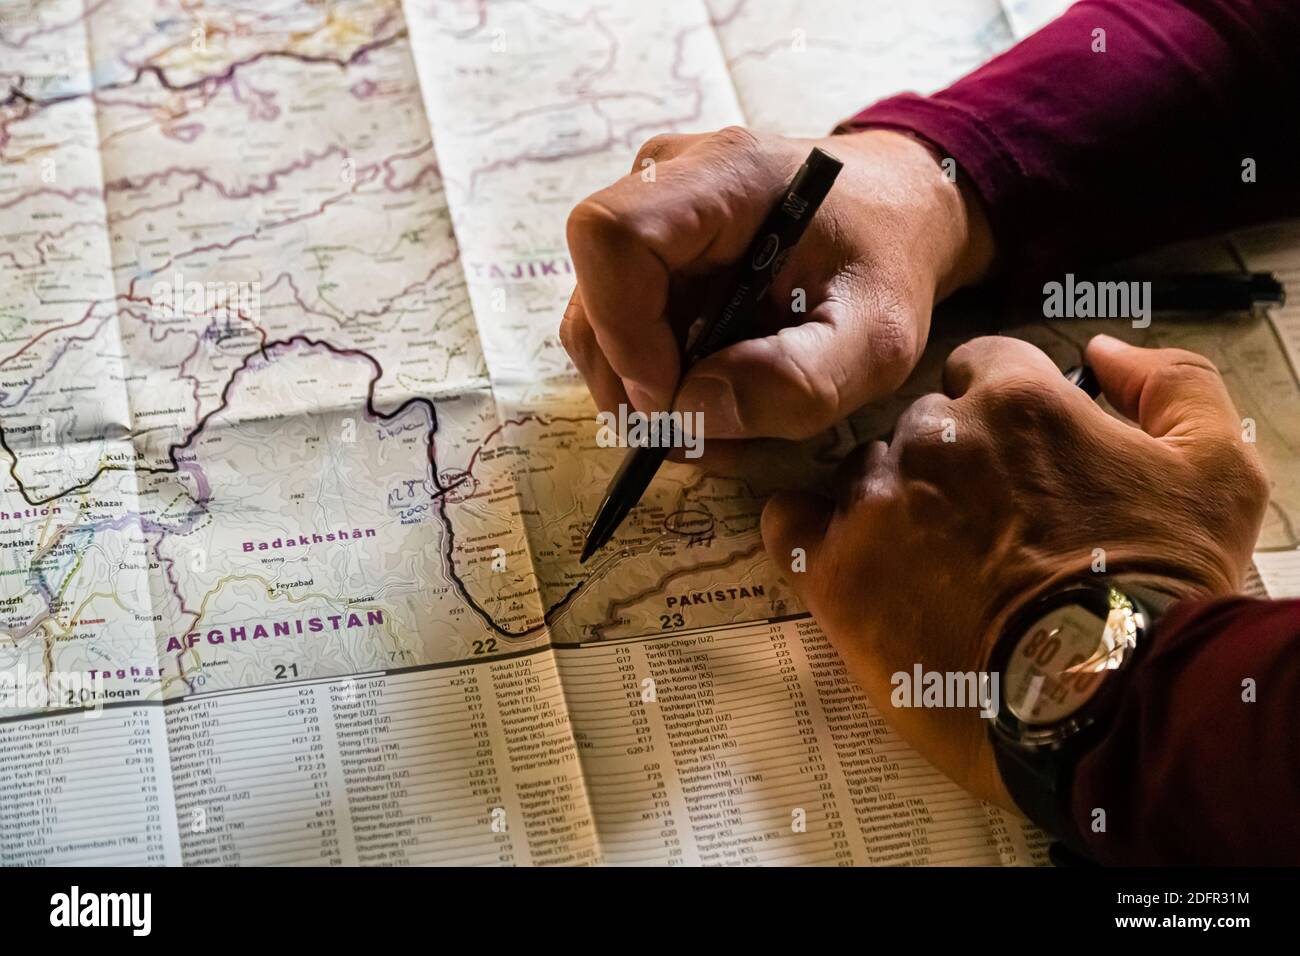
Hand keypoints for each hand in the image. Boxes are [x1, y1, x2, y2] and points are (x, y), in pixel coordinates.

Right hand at [561, 127, 992, 454]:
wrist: (896, 216)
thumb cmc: (890, 265)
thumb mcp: (878, 339)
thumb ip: (799, 381)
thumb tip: (692, 409)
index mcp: (726, 176)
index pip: (612, 237)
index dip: (623, 330)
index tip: (672, 397)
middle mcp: (668, 180)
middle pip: (594, 290)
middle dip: (633, 380)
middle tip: (698, 430)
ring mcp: (650, 213)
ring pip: (597, 318)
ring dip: (644, 389)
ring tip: (716, 420)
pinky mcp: (649, 249)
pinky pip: (619, 325)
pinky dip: (654, 376)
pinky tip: (711, 394)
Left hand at [760, 335, 1268, 808]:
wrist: (1108, 703)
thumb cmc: (1163, 593)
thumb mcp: (1215, 470)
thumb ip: (1169, 381)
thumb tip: (1103, 353)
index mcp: (1015, 400)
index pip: (982, 364)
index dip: (998, 408)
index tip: (1011, 457)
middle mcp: (934, 436)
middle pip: (922, 423)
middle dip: (949, 460)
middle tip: (983, 526)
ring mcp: (876, 503)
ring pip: (865, 473)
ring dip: (890, 501)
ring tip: (930, 563)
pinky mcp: (835, 572)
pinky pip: (792, 525)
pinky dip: (812, 533)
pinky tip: (844, 559)